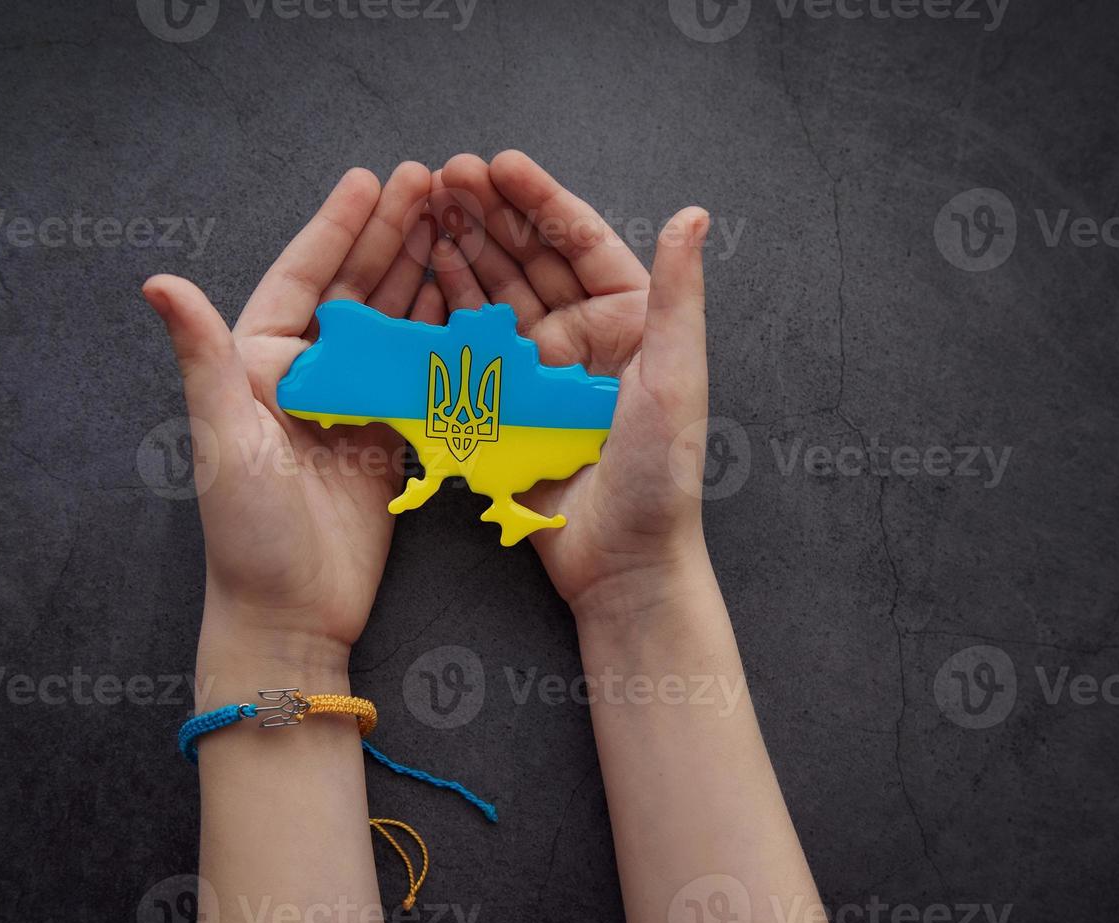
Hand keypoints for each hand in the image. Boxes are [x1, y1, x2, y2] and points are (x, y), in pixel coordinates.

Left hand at [142, 163, 439, 661]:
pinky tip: (466, 298)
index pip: (304, 277)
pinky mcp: (388, 436)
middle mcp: (306, 375)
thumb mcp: (222, 436)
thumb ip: (203, 354)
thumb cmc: (246, 530)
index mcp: (259, 363)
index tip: (371, 179)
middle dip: (392, 235)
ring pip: (391, 322)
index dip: (337, 226)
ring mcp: (351, 404)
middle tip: (434, 183)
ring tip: (458, 225)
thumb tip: (156, 280)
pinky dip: (442, 334)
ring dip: (421, 273)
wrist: (291, 612)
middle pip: (354, 290)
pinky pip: (419, 372)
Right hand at [433, 151, 712, 611]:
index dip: (540, 201)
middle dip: (489, 214)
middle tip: (444, 174)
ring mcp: (539, 370)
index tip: (499, 164)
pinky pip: (471, 347)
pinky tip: (423, 272)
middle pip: (529, 260)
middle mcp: (583, 338)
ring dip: (463, 250)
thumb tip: (695, 214)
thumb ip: (677, 296)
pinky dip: (447, 308)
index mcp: (628, 322)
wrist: (622, 564)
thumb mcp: (674, 378)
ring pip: (496, 295)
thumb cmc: (662, 475)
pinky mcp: (505, 405)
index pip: (580, 243)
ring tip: (425, 209)